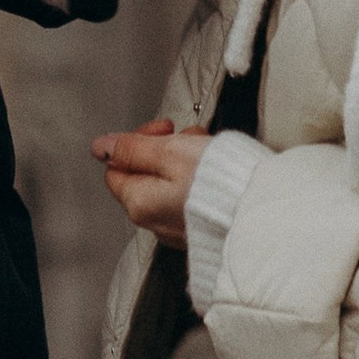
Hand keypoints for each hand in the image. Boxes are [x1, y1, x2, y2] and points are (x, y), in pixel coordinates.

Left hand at [91, 116, 210, 248]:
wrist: (257, 213)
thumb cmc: (216, 184)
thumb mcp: (168, 152)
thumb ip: (131, 148)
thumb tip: (102, 146)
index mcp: (139, 203)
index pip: (116, 168)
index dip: (135, 141)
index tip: (162, 129)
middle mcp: (153, 221)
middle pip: (144, 174)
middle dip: (164, 147)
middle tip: (186, 137)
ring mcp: (176, 228)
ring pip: (168, 182)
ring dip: (184, 159)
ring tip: (207, 149)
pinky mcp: (198, 229)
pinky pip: (187, 197)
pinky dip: (197, 178)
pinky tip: (214, 169)